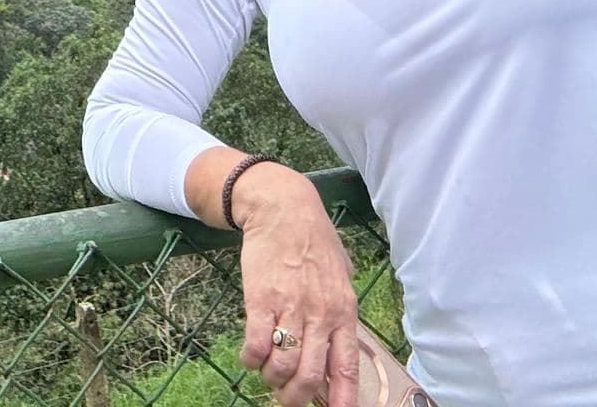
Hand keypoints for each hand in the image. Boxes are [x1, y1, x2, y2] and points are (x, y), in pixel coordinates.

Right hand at [232, 163, 359, 406]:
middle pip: (310, 377)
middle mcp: (320, 314)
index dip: (343, 400)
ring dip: (272, 378)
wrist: (282, 208)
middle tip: (285, 397)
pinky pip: (256, 345)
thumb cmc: (314, 241)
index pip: (347, 368)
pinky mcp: (260, 299)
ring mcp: (290, 307)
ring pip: (282, 366)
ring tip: (267, 372)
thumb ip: (341, 311)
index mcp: (344, 311)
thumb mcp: (341, 275)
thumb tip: (341, 348)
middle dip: (295, 398)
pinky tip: (250, 356)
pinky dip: (251, 360)